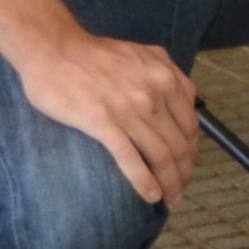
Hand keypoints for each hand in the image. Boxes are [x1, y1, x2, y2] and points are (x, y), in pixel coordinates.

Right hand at [13, 26, 199, 212]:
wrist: (54, 48)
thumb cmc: (95, 54)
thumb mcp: (143, 55)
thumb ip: (167, 74)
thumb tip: (186, 98)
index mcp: (167, 77)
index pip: (191, 124)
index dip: (193, 151)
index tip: (188, 167)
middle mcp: (155, 94)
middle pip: (180, 144)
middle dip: (185, 172)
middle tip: (182, 192)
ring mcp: (130, 109)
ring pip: (161, 155)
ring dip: (170, 183)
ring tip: (171, 200)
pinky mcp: (103, 122)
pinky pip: (130, 158)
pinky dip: (144, 181)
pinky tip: (151, 196)